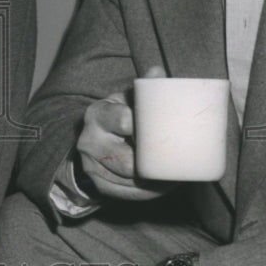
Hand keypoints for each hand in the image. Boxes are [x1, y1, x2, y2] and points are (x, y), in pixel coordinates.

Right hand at [76, 66, 172, 200]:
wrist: (94, 136)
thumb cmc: (119, 115)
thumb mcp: (127, 99)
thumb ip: (144, 87)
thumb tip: (157, 71)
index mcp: (97, 114)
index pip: (122, 121)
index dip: (144, 130)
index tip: (163, 133)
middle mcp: (88, 140)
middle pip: (126, 160)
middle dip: (151, 164)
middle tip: (176, 163)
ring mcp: (90, 164)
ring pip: (127, 180)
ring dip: (153, 183)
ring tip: (175, 178)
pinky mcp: (96, 183)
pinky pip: (123, 194)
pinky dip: (145, 194)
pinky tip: (161, 189)